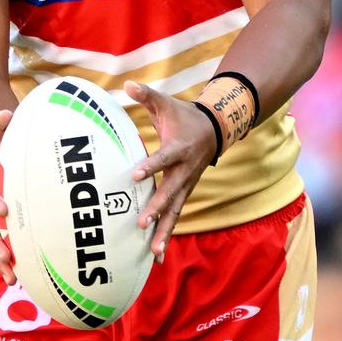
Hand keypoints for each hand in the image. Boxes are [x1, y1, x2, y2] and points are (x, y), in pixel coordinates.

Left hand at [124, 80, 215, 262]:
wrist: (215, 129)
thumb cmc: (184, 116)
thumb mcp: (166, 103)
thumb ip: (146, 95)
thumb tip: (127, 84)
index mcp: (178, 148)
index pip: (163, 159)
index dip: (150, 166)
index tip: (134, 175)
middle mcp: (184, 171)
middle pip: (170, 192)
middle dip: (156, 208)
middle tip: (141, 223)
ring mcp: (186, 185)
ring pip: (175, 211)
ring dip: (164, 231)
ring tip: (153, 253)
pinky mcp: (184, 193)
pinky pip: (176, 216)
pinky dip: (167, 234)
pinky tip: (156, 256)